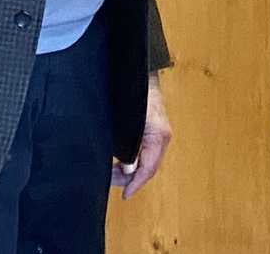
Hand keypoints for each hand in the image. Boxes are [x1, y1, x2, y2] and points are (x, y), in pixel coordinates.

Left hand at [112, 71, 170, 199]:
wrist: (140, 74)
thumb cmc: (136, 94)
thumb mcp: (131, 123)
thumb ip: (131, 147)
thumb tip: (129, 168)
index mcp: (159, 137)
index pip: (148, 169)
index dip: (135, 184)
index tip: (125, 195)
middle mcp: (161, 139)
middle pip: (147, 169)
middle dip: (128, 178)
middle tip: (109, 179)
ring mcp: (157, 136)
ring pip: (145, 162)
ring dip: (128, 171)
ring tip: (111, 171)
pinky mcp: (151, 133)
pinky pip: (143, 154)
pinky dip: (131, 162)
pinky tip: (119, 162)